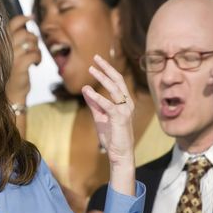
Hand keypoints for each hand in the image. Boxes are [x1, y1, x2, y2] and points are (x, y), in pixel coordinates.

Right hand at [5, 15, 41, 103]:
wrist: (10, 92)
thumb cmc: (12, 72)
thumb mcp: (12, 53)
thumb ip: (16, 40)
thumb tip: (27, 26)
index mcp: (3, 42)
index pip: (12, 24)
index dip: (23, 18)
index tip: (31, 17)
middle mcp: (6, 47)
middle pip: (26, 33)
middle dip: (34, 39)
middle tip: (33, 47)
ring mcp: (12, 56)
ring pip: (32, 43)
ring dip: (37, 49)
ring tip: (34, 57)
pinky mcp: (20, 65)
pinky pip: (35, 54)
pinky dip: (38, 58)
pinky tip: (36, 63)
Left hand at [81, 55, 134, 195]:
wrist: (120, 154)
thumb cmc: (112, 136)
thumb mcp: (100, 117)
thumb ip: (94, 104)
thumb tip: (85, 89)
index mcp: (125, 102)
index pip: (117, 81)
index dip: (108, 69)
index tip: (97, 61)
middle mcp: (127, 103)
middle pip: (118, 80)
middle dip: (107, 67)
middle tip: (96, 57)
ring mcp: (125, 110)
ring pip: (114, 89)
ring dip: (102, 78)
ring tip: (91, 70)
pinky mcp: (120, 119)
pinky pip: (108, 105)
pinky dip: (97, 97)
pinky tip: (88, 91)